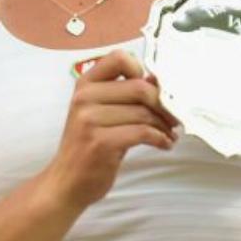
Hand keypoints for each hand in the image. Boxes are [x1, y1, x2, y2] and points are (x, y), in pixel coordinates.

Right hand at [43, 50, 176, 209]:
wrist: (66, 182)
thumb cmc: (87, 146)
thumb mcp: (100, 113)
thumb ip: (124, 95)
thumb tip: (158, 80)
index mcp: (85, 85)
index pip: (120, 58)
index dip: (142, 71)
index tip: (152, 90)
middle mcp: (84, 98)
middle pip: (140, 87)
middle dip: (164, 104)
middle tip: (174, 118)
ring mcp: (89, 120)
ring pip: (144, 112)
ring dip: (165, 125)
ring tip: (169, 134)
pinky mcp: (101, 142)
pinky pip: (143, 132)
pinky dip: (160, 139)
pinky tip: (164, 144)